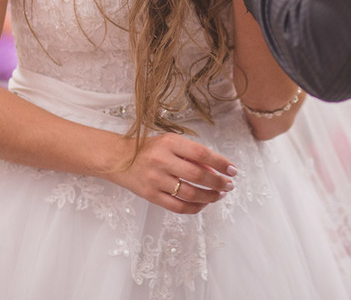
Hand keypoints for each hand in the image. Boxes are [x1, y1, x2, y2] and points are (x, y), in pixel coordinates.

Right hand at [107, 132, 237, 214]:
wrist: (117, 159)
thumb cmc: (148, 149)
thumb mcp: (170, 142)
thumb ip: (191, 154)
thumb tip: (216, 170)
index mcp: (169, 142)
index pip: (201, 153)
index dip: (220, 163)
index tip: (232, 170)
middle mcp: (162, 160)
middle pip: (198, 175)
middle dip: (218, 183)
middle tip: (229, 185)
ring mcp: (155, 179)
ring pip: (190, 193)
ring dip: (210, 196)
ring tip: (219, 195)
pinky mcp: (150, 195)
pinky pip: (177, 206)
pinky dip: (195, 207)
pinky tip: (204, 204)